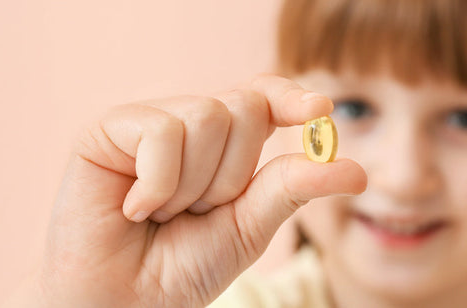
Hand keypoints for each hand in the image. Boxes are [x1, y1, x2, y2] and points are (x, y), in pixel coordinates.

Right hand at [6, 75, 366, 306]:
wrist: (121, 302)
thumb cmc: (179, 267)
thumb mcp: (248, 228)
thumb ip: (292, 190)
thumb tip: (358, 170)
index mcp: (223, 144)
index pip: (262, 97)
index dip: (290, 98)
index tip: (319, 112)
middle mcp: (187, 124)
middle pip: (243, 106)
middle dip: (233, 175)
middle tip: (197, 212)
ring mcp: (147, 123)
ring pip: (206, 116)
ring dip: (194, 185)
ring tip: (162, 213)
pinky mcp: (107, 131)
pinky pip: (161, 132)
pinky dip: (158, 184)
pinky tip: (134, 208)